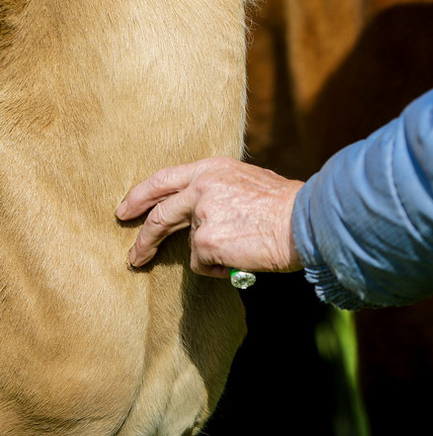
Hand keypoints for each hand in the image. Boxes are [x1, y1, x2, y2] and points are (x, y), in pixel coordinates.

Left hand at [115, 157, 303, 276]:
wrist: (303, 220)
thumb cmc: (283, 205)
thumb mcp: (245, 180)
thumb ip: (218, 188)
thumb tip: (202, 211)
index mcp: (211, 168)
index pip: (163, 179)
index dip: (141, 195)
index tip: (126, 210)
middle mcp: (201, 187)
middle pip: (159, 214)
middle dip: (143, 238)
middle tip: (134, 255)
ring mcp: (201, 214)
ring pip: (191, 244)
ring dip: (210, 254)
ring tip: (238, 251)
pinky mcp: (205, 242)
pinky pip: (203, 263)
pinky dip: (219, 267)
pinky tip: (242, 257)